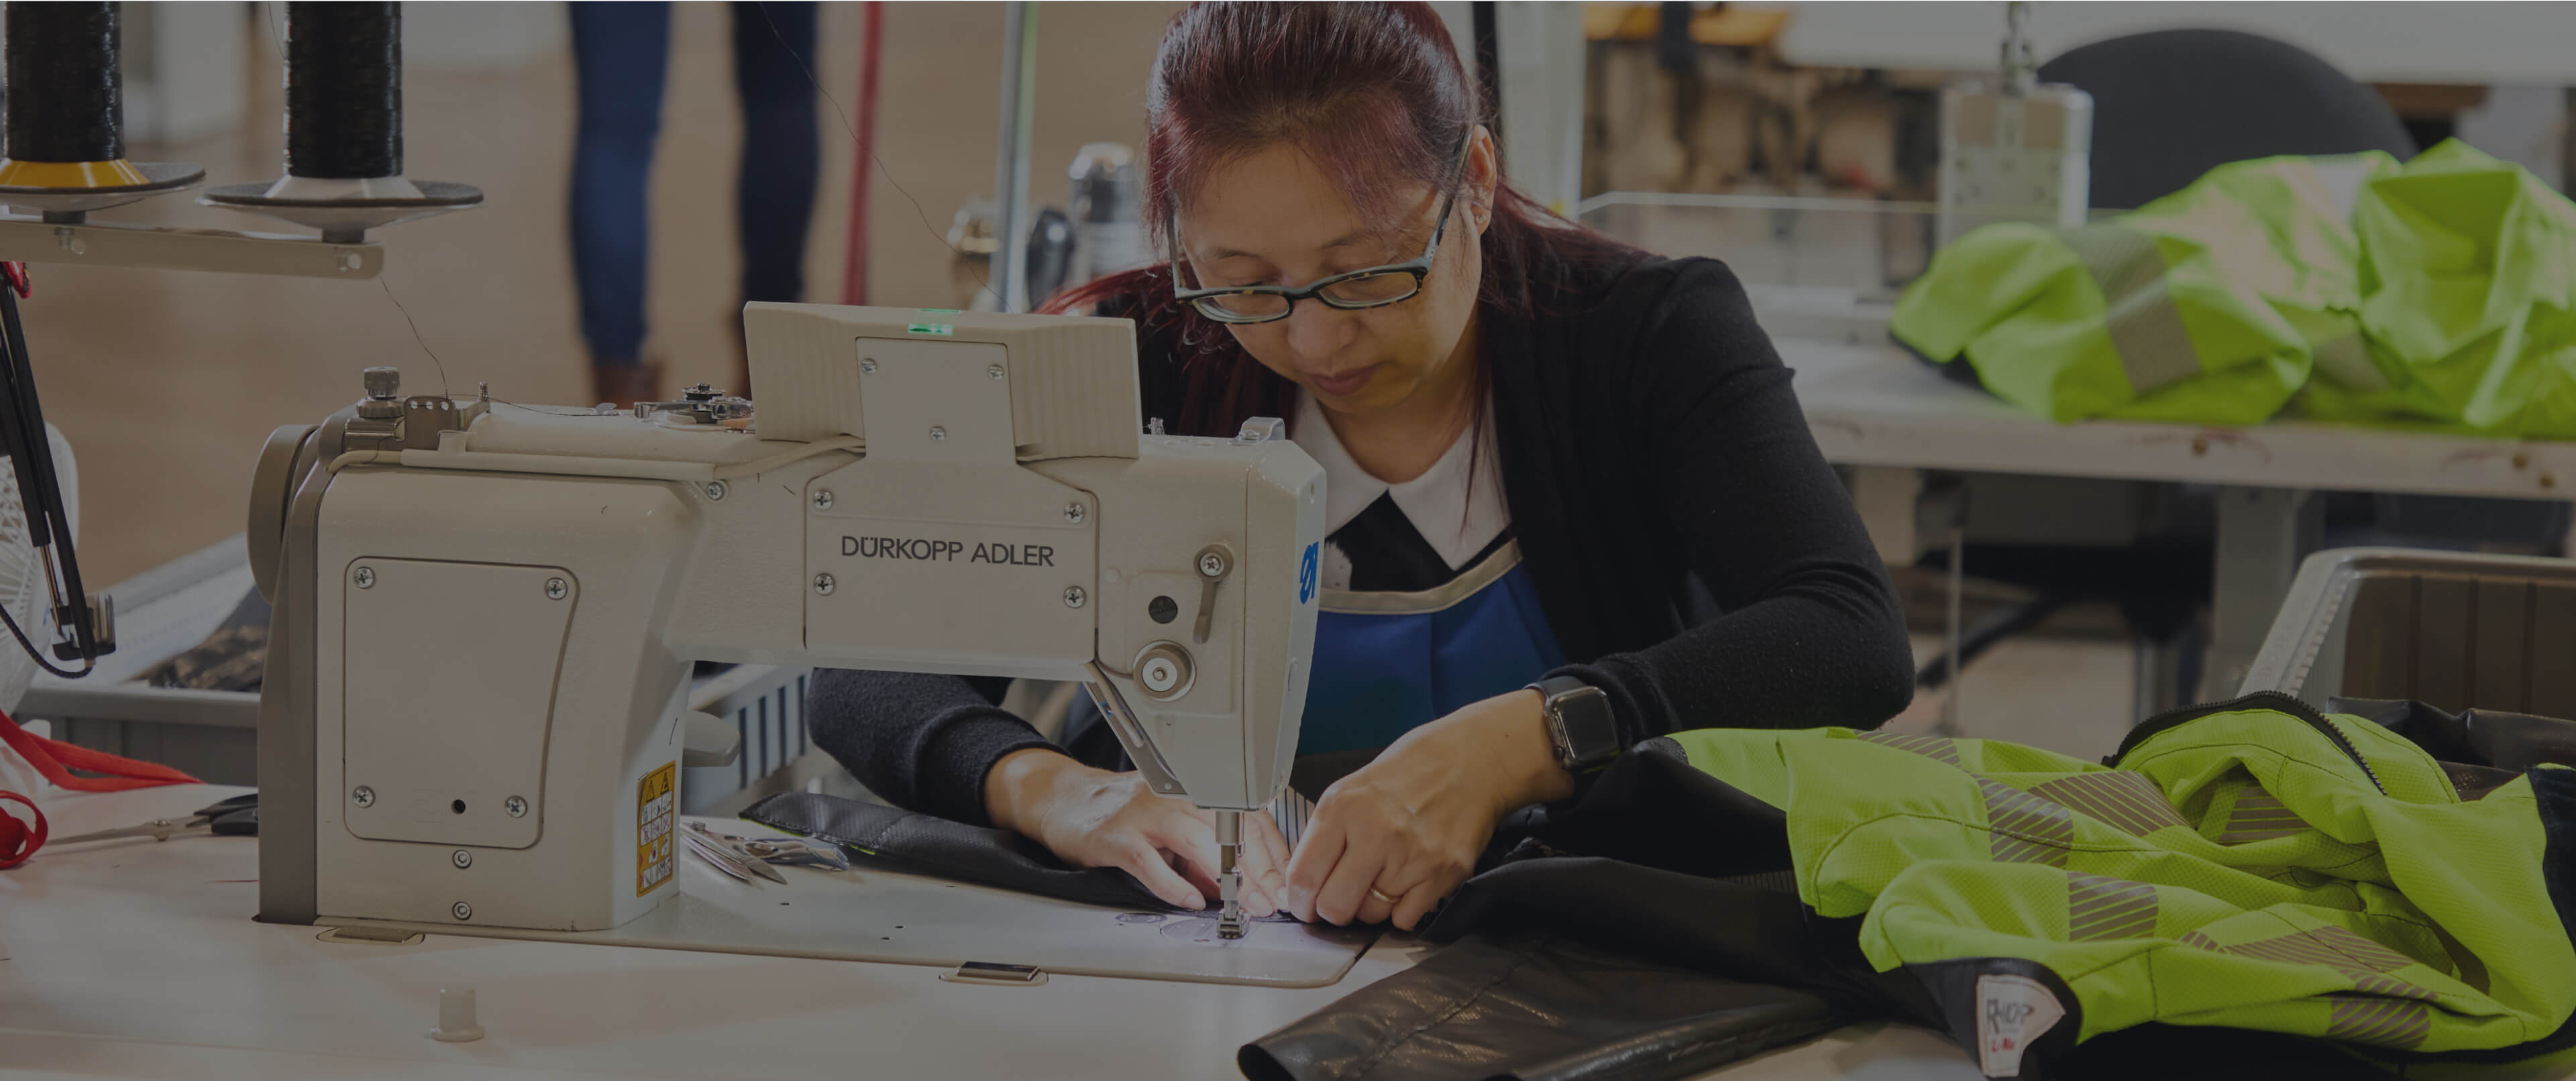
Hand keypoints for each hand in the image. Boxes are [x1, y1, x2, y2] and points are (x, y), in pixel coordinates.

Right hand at [985, 748, 1288, 914]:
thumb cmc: (1122, 815)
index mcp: (1194, 790)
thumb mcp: (1172, 832)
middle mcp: (1173, 795)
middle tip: (1273, 901)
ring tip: (1243, 903)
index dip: (1271, 851)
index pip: (1247, 815)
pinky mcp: (1115, 836)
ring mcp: (1143, 813)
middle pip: (1229, 826)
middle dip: (1257, 868)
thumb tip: (1242, 888)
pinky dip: (1174, 884)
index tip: (1285, 882)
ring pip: (1195, 839)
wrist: (1063, 801)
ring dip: (1225, 876)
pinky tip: (1191, 900)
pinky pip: (1151, 862)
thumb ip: (1205, 858)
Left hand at [1283, 689, 1574, 930]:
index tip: (1304, 905)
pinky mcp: (1444, 872)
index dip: (1298, 901)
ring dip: (1372, 905)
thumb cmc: (1408, 774)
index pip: (1303, 876)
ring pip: (1371, 915)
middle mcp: (1376, 832)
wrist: (1469, 761)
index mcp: (1343, 808)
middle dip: (1332, 910)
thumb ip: (1323, 836)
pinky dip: (1403, 909)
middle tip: (1340, 899)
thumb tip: (1301, 885)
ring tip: (1384, 875)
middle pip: (1335, 907)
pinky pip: (1406, 918)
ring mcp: (1412, 855)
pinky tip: (1408, 880)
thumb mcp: (1351, 790)